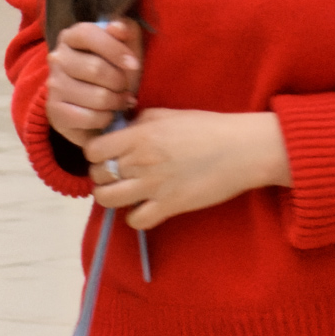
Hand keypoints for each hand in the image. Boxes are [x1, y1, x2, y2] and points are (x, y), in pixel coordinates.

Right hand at [42, 19, 143, 146]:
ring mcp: (54, 86)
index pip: (88, 34)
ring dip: (116, 102)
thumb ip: (125, 32)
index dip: (115, 49)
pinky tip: (107, 115)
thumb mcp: (124, 48)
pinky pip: (90, 117)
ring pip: (97, 96)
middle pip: (95, 69)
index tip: (134, 64)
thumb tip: (119, 27)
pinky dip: (106, 118)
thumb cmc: (113, 71)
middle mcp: (57, 58)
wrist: (96, 106)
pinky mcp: (55, 112)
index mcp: (71, 37)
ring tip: (120, 101)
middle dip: (120, 82)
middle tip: (126, 87)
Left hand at [89, 108, 291, 231]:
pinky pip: (136, 220)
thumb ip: (140, 122)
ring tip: (125, 192)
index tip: (107, 154)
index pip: (93, 150)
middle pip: (98, 175)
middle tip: (117, 174)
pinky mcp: (170, 206)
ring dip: (112, 198)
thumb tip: (121, 130)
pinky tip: (145, 208)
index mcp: (139, 135)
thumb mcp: (168, 114)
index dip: (95, 153)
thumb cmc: (208, 128)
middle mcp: (141, 161)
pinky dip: (136, 217)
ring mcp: (154, 186)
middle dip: (103, 175)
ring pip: (108, 200)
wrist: (241, 149)